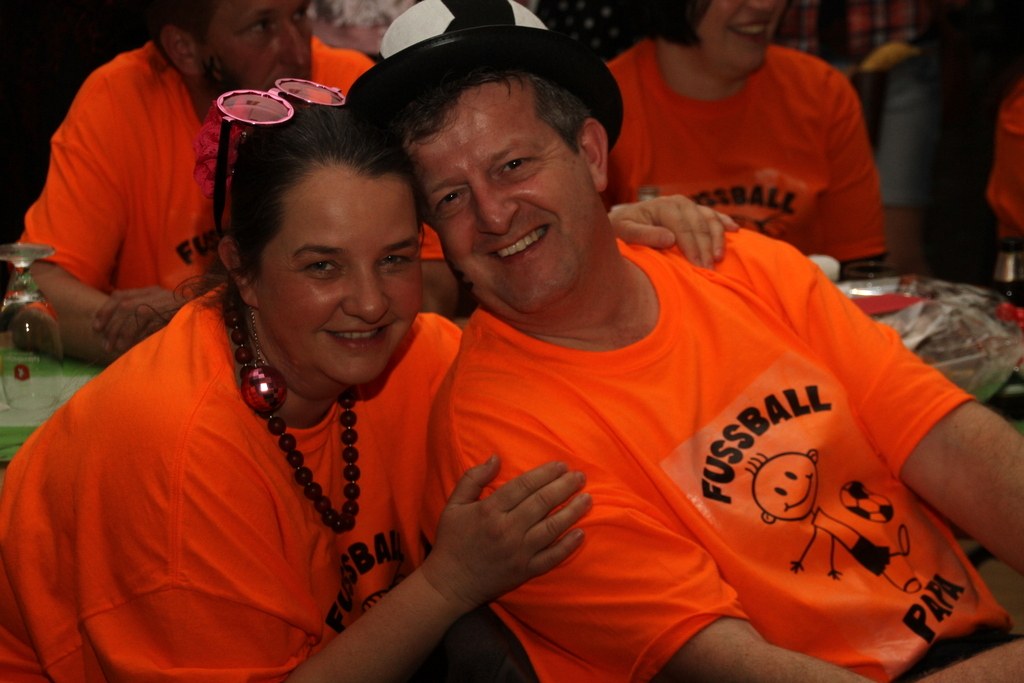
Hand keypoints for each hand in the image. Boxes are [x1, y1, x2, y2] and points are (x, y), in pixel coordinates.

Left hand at [92, 286, 182, 355]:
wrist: (210, 311)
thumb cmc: (185, 316)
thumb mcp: (163, 309)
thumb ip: (145, 310)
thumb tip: (118, 325)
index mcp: (151, 291)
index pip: (120, 296)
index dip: (105, 311)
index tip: (96, 327)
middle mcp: (155, 293)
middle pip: (124, 305)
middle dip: (111, 325)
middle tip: (106, 344)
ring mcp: (163, 301)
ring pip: (132, 312)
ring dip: (121, 331)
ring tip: (115, 348)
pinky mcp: (170, 312)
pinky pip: (147, 322)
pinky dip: (135, 334)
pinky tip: (131, 346)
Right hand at [421, 456, 590, 612]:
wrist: (449, 583)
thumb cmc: (451, 541)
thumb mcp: (454, 505)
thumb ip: (473, 478)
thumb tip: (495, 458)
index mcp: (489, 511)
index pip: (524, 486)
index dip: (545, 473)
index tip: (561, 465)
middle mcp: (507, 530)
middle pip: (542, 502)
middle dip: (564, 487)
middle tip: (580, 476)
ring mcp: (518, 552)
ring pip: (552, 528)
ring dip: (572, 512)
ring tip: (587, 499)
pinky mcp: (525, 571)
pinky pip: (552, 557)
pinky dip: (568, 546)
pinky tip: (581, 533)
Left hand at [610, 195, 737, 268]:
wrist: (622, 219)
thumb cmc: (621, 228)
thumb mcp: (623, 231)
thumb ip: (643, 234)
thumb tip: (670, 238)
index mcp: (662, 206)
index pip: (682, 227)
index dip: (692, 247)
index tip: (698, 267)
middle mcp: (678, 202)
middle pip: (699, 225)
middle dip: (705, 247)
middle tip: (709, 269)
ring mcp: (689, 205)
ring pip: (710, 220)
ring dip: (717, 238)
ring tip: (719, 258)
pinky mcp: (695, 211)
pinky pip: (714, 216)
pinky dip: (724, 223)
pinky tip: (735, 231)